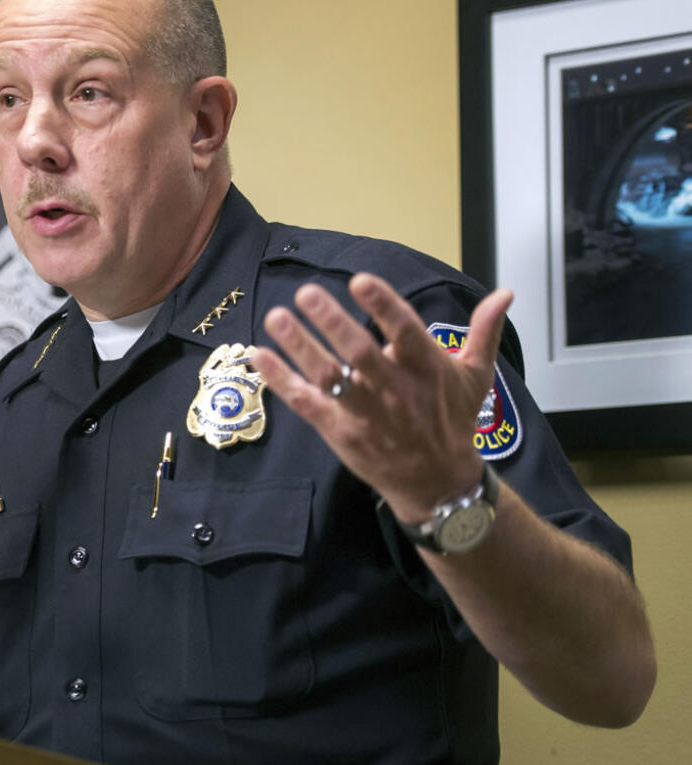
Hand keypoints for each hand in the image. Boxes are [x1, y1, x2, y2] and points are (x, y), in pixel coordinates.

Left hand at [251, 273, 512, 521]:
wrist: (438, 483)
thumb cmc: (452, 421)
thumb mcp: (475, 376)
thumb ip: (484, 332)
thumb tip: (505, 294)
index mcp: (427, 370)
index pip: (406, 332)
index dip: (383, 306)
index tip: (360, 280)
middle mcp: (394, 390)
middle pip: (360, 353)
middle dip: (332, 322)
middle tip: (307, 293)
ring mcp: (365, 413)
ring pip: (329, 378)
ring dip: (300, 347)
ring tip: (276, 316)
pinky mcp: (340, 432)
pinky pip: (306, 404)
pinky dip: (282, 381)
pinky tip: (260, 355)